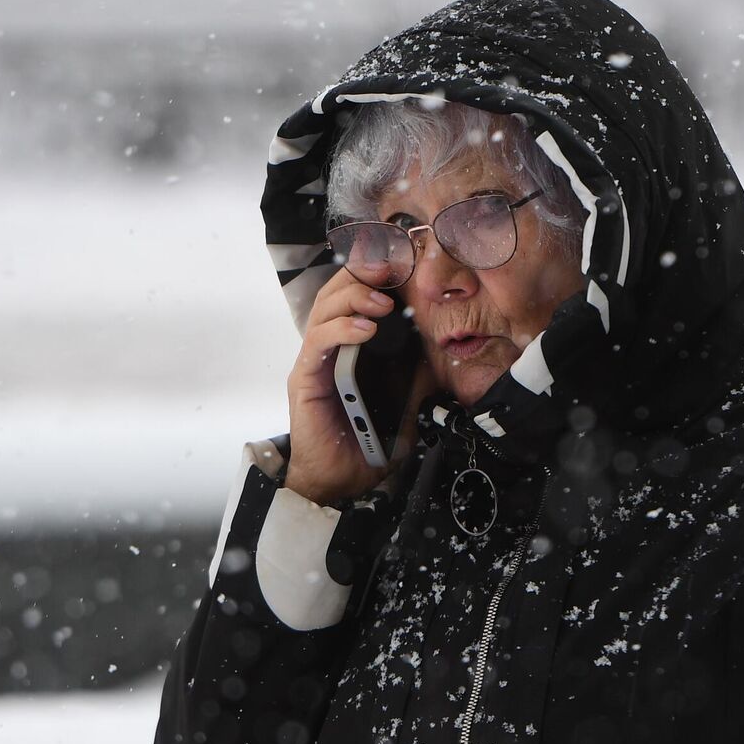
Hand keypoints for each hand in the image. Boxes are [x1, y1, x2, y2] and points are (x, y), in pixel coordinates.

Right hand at [285, 271, 413, 504]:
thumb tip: (439, 346)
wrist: (344, 481)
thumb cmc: (369, 441)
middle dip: (362, 273)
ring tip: (383, 302)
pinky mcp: (304, 379)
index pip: (356, 294)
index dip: (373, 273)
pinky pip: (318, 343)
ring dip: (354, 297)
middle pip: (335, 291)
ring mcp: (314, 362)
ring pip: (323, 309)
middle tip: (391, 270)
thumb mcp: (406, 400)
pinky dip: (341, 329)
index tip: (401, 262)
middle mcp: (328, 347)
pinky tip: (366, 329)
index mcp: (350, 346)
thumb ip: (415, 372)